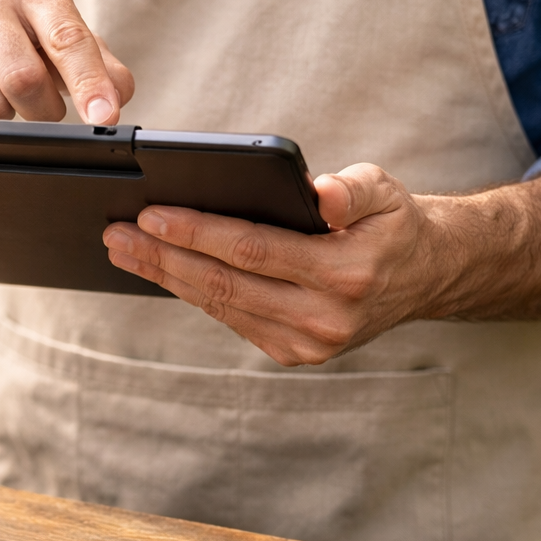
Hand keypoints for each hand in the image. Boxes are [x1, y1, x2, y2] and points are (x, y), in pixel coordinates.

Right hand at [0, 0, 132, 124]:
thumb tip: (117, 98)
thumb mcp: (63, 38)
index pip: (68, 39)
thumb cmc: (17, 35)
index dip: (89, 83)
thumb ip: (101, 66)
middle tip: (43, 111)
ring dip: (6, 121)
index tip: (104, 117)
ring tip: (4, 99)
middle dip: (43, 113)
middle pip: (24, 80)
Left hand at [102, 164, 438, 365]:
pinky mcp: (293, 353)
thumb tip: (321, 192)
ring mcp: (306, 344)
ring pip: (220, 306)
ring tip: (122, 249)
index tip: (149, 214)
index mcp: (345, 275)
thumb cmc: (393, 223)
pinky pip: (231, 318)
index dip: (196, 232)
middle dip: (163, 257)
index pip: (252, 250)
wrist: (426, 276)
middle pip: (224, 284)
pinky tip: (161, 268)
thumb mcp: (385, 191)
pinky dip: (191, 292)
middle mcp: (324, 319)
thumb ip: (353, 188)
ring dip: (166, 276)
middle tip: (115, 233)